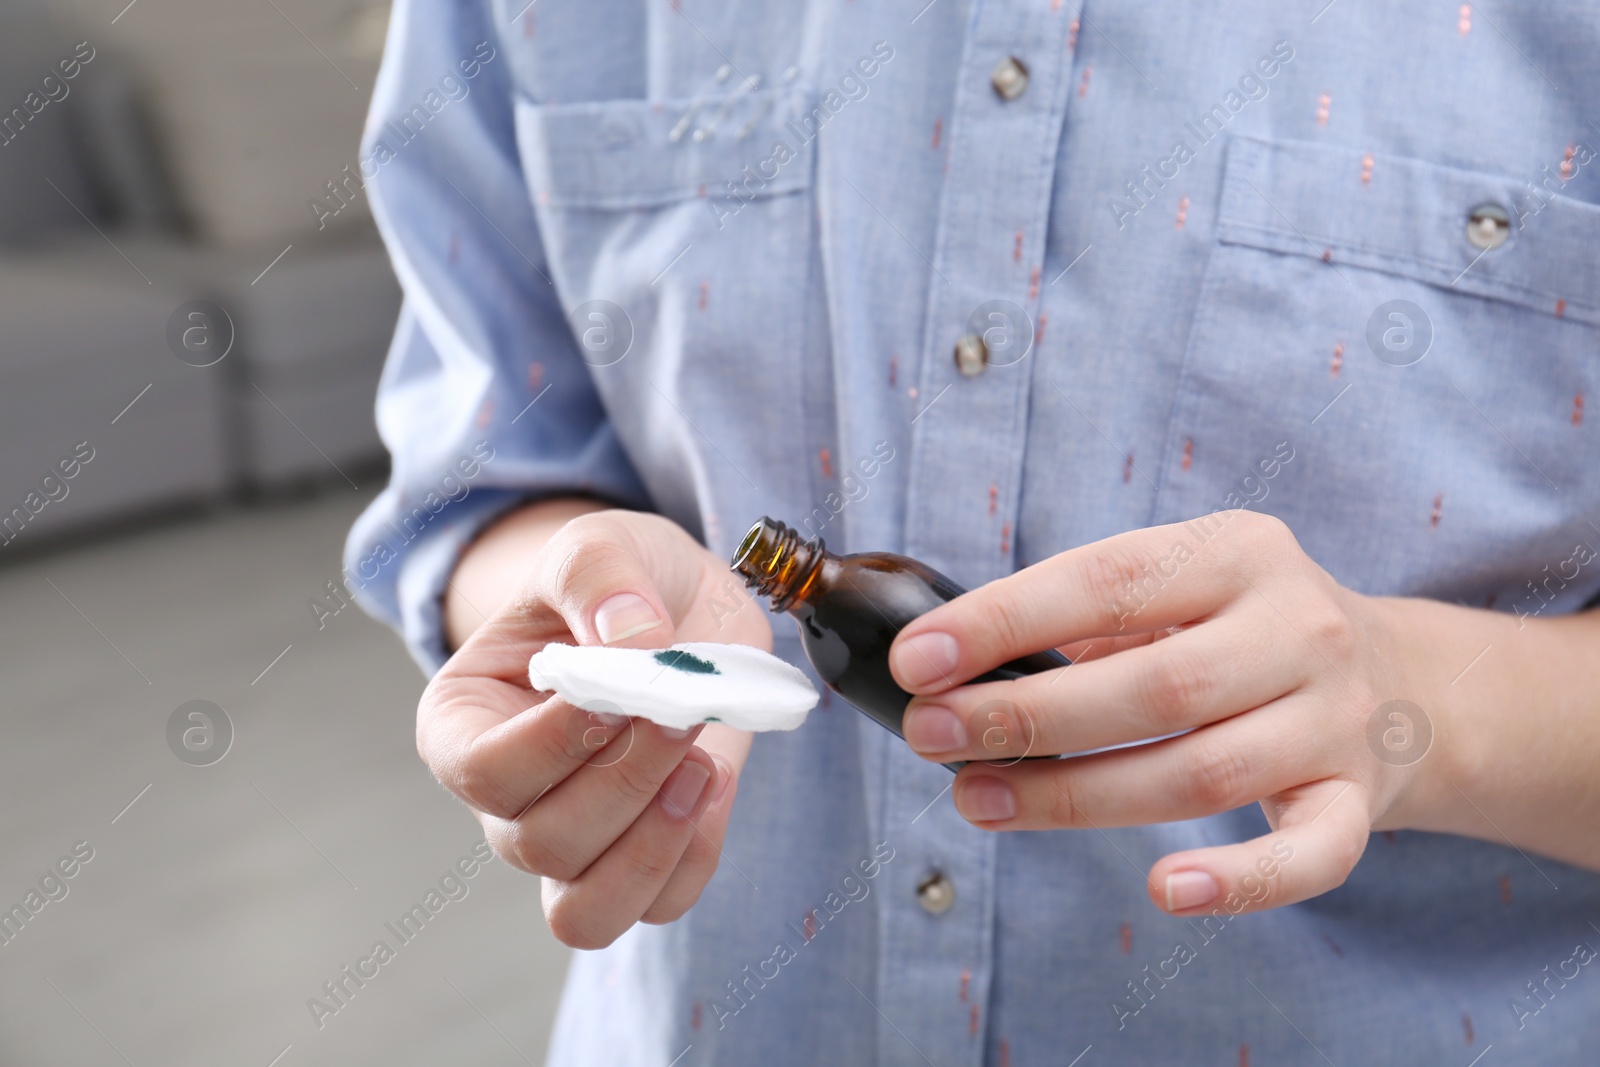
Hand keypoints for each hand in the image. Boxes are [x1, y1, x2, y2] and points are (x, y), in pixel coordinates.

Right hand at [418, 509, 770, 947]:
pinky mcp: (642, 859)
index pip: (483, 772)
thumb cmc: (616, 581)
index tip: (618, 693)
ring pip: (587, 909)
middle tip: (681, 713)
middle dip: (624, 782)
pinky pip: (661, 905)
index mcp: (463, 723)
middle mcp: (506, 800)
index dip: (554, 745)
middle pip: (540, 844)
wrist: (680, 605)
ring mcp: (571, 843)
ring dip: (654, 845)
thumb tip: (631, 643)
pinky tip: (714, 781)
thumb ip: (601, 579)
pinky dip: (695, 856)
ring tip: (701, 767)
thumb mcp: (598, 544)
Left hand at [888, 510, 1460, 917]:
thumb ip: (1089, 617)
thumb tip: (953, 666)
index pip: (1108, 583)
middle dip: (1025, 717)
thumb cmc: (1246, 630)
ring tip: (980, 800)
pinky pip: (1308, 856)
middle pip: (1152, 687)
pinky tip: (1165, 890)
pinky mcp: (1359, 802)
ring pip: (1200, 774)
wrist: (1409, 682)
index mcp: (1239, 553)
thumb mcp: (1186, 586)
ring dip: (1077, 796)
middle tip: (931, 736)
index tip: (919, 659)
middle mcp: (1298, 628)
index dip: (1005, 622)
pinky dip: (1240, 883)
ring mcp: (1335, 719)